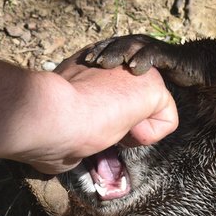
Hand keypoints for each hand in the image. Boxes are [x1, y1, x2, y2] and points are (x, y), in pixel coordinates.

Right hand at [13, 50, 178, 174]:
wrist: (49, 114)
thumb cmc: (47, 127)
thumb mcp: (63, 120)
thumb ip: (77, 123)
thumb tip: (67, 154)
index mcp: (92, 67)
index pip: (114, 98)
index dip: (102, 118)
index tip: (82, 117)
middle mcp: (116, 61)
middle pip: (137, 105)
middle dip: (122, 123)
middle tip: (96, 122)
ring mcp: (137, 68)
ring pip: (153, 113)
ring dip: (132, 130)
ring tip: (106, 124)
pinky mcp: (154, 85)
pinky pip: (167, 122)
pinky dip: (147, 135)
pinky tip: (123, 127)